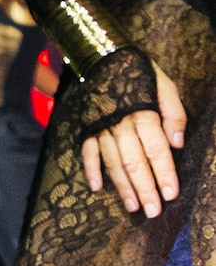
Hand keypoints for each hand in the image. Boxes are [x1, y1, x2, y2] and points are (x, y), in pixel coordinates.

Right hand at [82, 61, 185, 216]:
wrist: (103, 55)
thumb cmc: (139, 72)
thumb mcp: (165, 85)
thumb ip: (174, 112)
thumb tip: (177, 142)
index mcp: (142, 114)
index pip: (156, 150)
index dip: (164, 173)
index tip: (171, 194)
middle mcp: (119, 125)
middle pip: (134, 162)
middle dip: (145, 188)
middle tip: (153, 210)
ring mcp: (100, 128)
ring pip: (112, 162)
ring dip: (122, 186)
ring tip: (133, 206)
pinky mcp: (87, 127)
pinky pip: (87, 152)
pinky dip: (91, 170)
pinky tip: (97, 188)